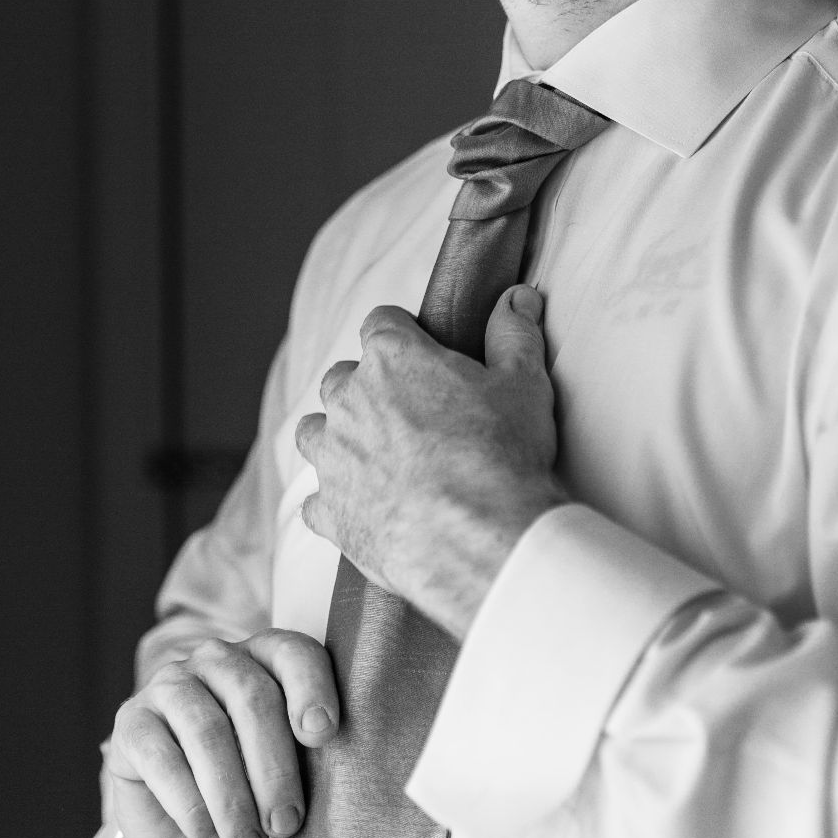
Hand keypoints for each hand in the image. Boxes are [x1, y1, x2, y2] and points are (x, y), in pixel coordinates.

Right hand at [106, 628, 338, 837]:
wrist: (190, 830)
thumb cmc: (255, 795)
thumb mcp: (289, 783)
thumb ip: (315, 772)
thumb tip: (348, 790)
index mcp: (267, 660)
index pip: (294, 655)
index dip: (311, 689)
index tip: (323, 734)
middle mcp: (218, 660)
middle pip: (252, 696)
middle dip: (274, 766)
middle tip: (287, 825)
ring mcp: (171, 686)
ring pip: (207, 729)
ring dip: (231, 795)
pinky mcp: (132, 722)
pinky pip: (161, 758)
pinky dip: (189, 805)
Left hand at [296, 284, 566, 638]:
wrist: (482, 540)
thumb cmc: (502, 454)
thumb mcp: (523, 383)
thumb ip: (514, 333)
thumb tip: (518, 297)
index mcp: (391, 358)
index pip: (382, 323)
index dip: (403, 334)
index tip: (422, 352)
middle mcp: (348, 401)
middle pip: (341, 378)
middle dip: (367, 388)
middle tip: (409, 412)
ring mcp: (332, 458)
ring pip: (314, 433)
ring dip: (338, 439)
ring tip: (375, 456)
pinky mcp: (329, 512)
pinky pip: (315, 501)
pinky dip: (336, 502)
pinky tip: (365, 509)